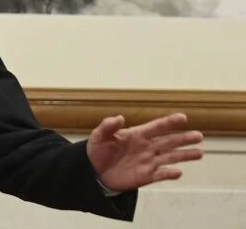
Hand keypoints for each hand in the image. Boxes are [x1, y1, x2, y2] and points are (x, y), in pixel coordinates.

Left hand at [87, 112, 202, 191]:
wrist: (94, 172)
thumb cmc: (97, 150)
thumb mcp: (99, 136)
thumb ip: (108, 126)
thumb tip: (119, 117)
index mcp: (137, 135)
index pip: (156, 127)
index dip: (169, 122)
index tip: (183, 117)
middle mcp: (146, 147)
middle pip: (168, 142)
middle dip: (183, 139)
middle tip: (199, 135)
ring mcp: (148, 162)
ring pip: (170, 157)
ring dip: (184, 155)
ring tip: (199, 153)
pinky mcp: (146, 176)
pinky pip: (160, 175)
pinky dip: (169, 174)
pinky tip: (178, 172)